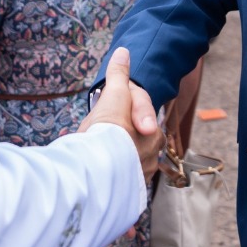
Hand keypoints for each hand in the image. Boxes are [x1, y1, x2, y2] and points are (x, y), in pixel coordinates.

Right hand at [79, 48, 162, 181]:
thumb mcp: (113, 96)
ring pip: (125, 159)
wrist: (94, 174)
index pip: (138, 114)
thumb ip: (119, 75)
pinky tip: (97, 169)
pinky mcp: (127, 195)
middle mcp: (152, 156)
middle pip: (133, 138)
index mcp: (153, 133)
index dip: (117, 108)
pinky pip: (119, 181)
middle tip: (97, 131)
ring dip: (113, 155)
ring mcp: (140, 177)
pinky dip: (110, 176)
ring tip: (93, 152)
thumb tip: (124, 51)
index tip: (103, 112)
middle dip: (118, 134)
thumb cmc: (107, 132)